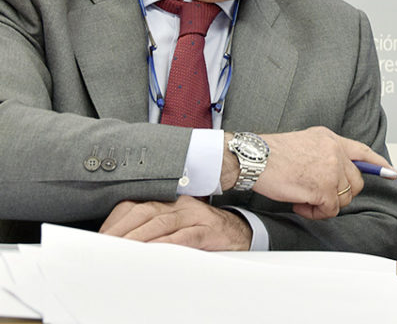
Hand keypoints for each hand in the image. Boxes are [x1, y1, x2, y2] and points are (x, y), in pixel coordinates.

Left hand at [99, 196, 251, 250]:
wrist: (240, 232)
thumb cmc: (203, 231)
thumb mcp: (176, 224)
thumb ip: (151, 227)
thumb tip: (118, 243)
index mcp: (169, 201)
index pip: (134, 205)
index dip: (114, 221)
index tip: (100, 238)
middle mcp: (180, 204)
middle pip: (143, 211)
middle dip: (120, 230)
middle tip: (104, 247)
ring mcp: (195, 215)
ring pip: (160, 223)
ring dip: (137, 238)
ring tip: (122, 251)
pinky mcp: (208, 230)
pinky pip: (184, 236)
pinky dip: (166, 244)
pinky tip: (154, 251)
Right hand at [222, 126, 391, 219]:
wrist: (255, 158)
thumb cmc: (272, 154)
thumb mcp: (306, 142)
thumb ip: (326, 153)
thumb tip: (336, 173)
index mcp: (331, 139)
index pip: (363, 151)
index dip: (378, 164)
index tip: (391, 172)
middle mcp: (335, 152)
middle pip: (355, 182)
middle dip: (340, 194)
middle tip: (318, 195)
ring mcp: (332, 170)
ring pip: (343, 199)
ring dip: (324, 204)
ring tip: (304, 198)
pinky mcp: (324, 188)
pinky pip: (329, 210)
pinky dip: (315, 212)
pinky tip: (299, 203)